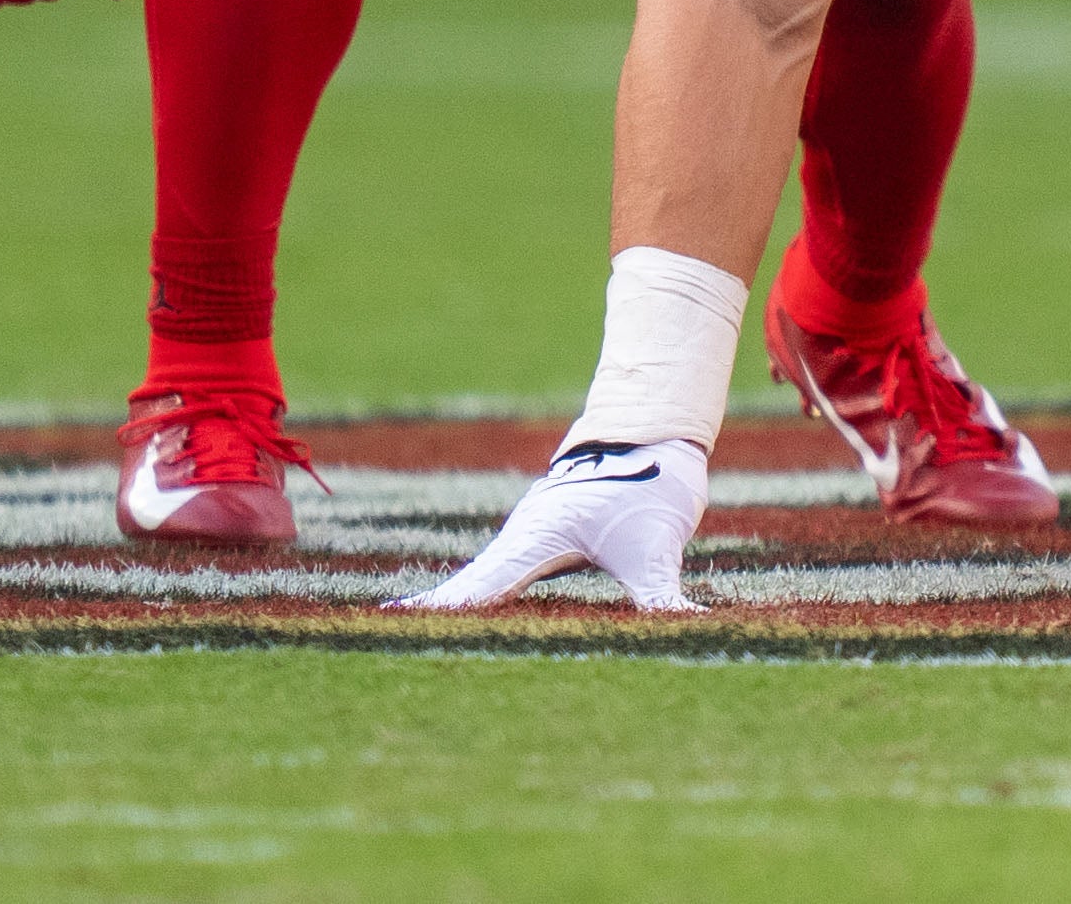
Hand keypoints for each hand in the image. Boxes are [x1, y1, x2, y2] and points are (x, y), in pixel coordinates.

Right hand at [388, 438, 710, 613]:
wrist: (654, 432)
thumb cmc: (652, 485)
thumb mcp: (657, 547)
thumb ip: (663, 596)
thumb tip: (689, 626)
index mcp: (539, 538)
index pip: (484, 585)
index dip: (444, 609)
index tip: (396, 623)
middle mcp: (523, 538)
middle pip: (469, 584)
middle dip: (431, 614)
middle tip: (381, 637)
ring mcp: (527, 538)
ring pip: (479, 578)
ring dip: (450, 605)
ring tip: (404, 633)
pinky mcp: (539, 541)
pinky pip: (496, 575)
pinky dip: (472, 595)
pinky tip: (455, 613)